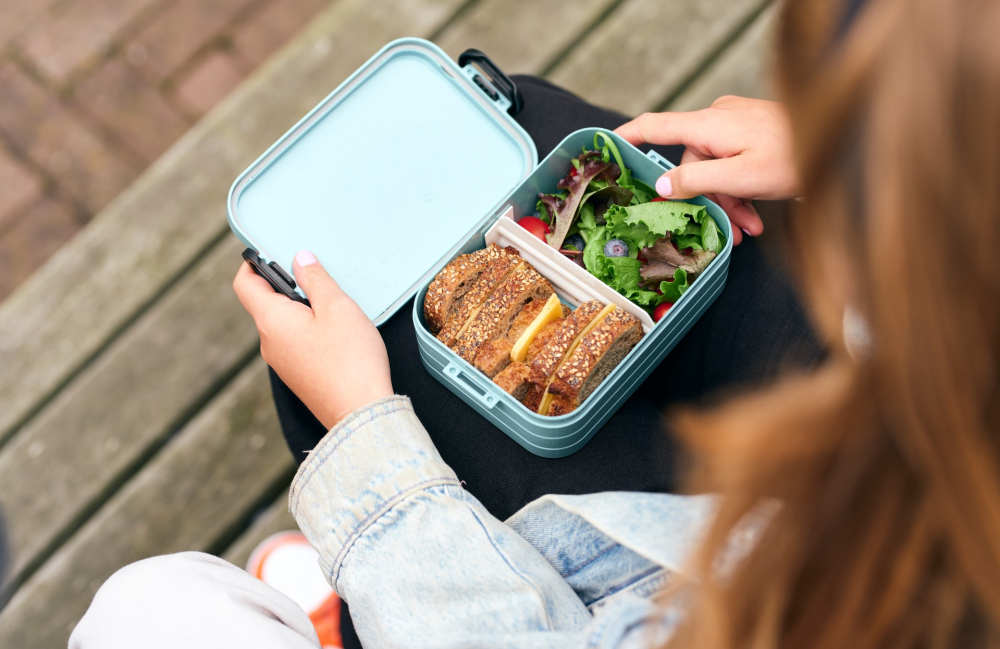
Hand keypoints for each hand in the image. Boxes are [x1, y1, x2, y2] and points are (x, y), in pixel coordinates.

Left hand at [233, 250, 393, 429]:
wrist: (360, 412)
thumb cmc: (350, 359)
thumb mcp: (337, 306)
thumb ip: (316, 279)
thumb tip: (300, 260)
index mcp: (271, 320)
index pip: (244, 283)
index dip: (253, 263)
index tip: (271, 252)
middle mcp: (268, 342)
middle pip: (265, 303)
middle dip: (286, 286)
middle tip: (316, 278)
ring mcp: (281, 362)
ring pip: (282, 324)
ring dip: (301, 309)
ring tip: (332, 307)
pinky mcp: (297, 375)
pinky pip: (294, 343)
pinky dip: (308, 330)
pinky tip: (335, 333)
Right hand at [615, 96, 799, 244]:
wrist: (843, 142)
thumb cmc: (795, 156)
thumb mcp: (740, 177)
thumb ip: (696, 181)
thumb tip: (663, 186)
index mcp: (708, 124)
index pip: (653, 126)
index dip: (625, 138)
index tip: (605, 150)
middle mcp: (717, 119)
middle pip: (690, 164)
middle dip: (706, 200)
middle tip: (725, 231)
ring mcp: (736, 125)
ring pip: (715, 170)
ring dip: (728, 202)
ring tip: (748, 230)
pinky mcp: (751, 134)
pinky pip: (733, 165)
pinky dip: (741, 191)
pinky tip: (757, 217)